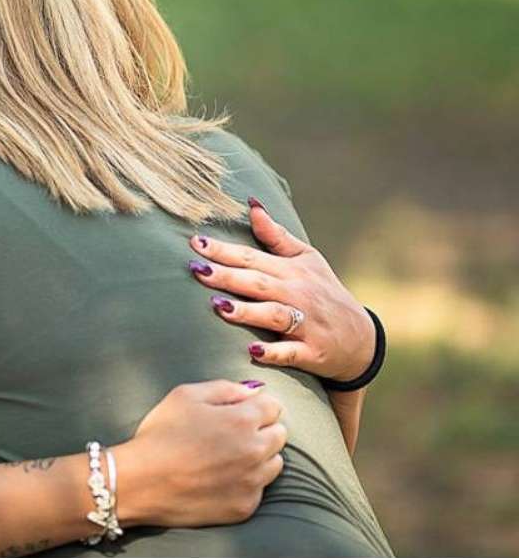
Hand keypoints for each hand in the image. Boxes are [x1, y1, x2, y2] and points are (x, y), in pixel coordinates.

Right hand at [116, 380, 285, 526]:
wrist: (142, 482)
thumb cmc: (160, 434)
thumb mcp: (184, 395)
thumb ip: (224, 388)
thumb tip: (252, 391)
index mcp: (242, 420)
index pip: (273, 406)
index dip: (256, 406)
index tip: (240, 411)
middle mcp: (255, 450)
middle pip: (279, 434)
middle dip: (261, 429)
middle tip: (232, 434)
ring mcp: (252, 481)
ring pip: (274, 462)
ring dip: (259, 456)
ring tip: (229, 457)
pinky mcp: (245, 506)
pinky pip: (260, 488)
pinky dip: (247, 481)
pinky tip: (222, 478)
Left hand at [187, 200, 374, 381]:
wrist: (361, 339)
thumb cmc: (324, 293)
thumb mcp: (307, 259)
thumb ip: (276, 235)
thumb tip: (252, 204)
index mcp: (291, 271)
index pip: (252, 257)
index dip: (224, 250)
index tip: (195, 242)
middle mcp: (298, 294)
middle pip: (258, 283)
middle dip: (227, 276)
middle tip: (196, 270)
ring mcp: (306, 324)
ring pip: (274, 315)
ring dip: (248, 312)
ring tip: (219, 307)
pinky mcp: (312, 353)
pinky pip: (291, 352)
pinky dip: (274, 352)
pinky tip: (253, 351)